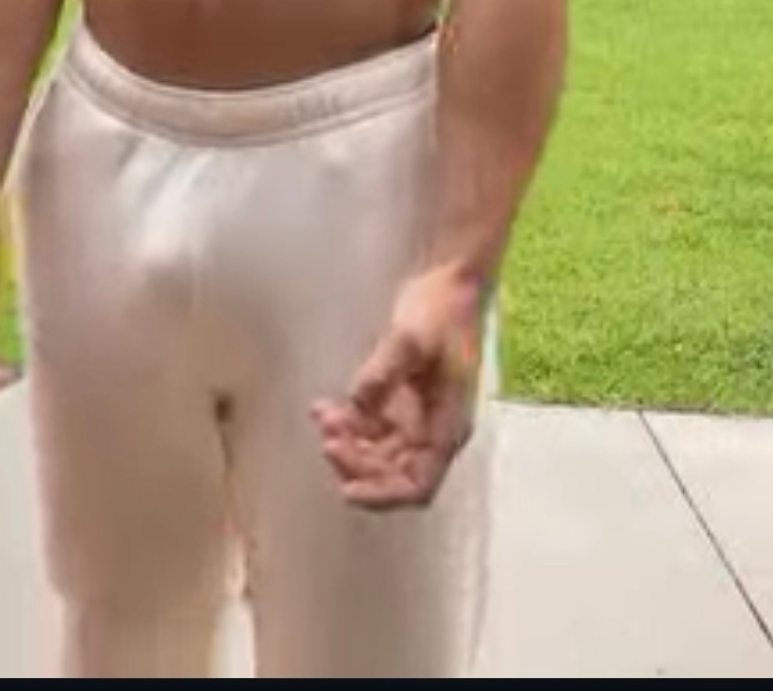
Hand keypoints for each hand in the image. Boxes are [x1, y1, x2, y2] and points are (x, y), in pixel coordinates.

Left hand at [310, 267, 482, 509]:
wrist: (449, 279)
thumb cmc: (441, 310)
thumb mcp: (411, 338)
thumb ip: (384, 372)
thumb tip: (358, 403)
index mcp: (448, 427)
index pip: (417, 483)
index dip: (383, 494)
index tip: (347, 490)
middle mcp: (433, 431)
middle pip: (392, 473)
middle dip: (357, 463)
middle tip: (328, 438)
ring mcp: (416, 417)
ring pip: (376, 452)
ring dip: (348, 442)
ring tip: (323, 415)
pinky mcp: (400, 400)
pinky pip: (369, 426)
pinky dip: (347, 423)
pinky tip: (324, 407)